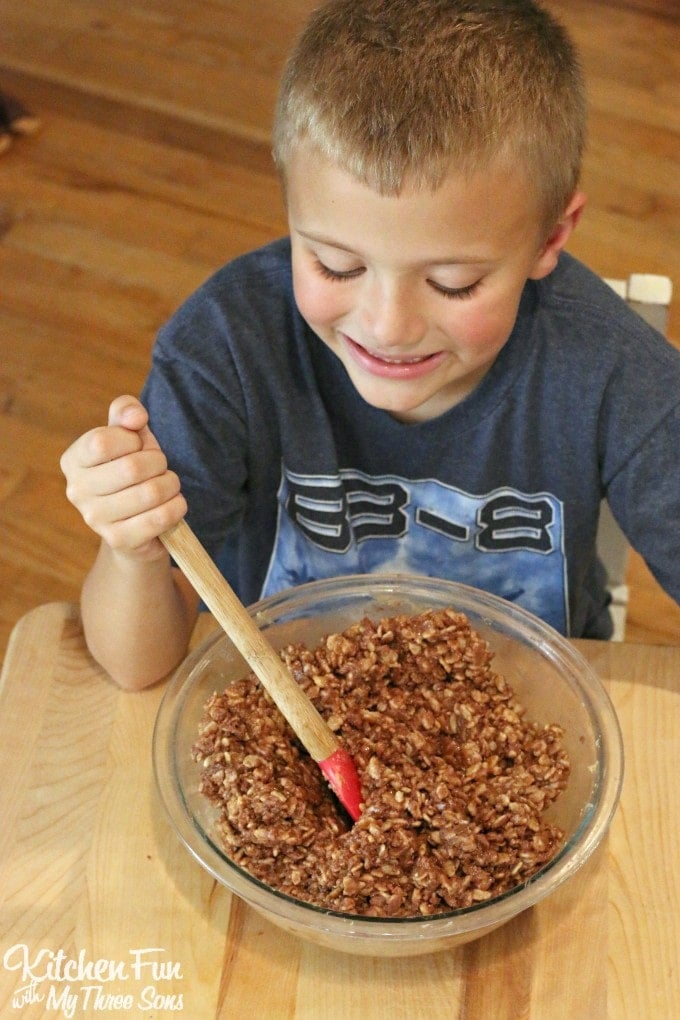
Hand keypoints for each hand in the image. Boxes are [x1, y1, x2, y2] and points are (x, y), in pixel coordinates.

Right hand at [60, 396, 186, 559]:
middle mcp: (77, 491)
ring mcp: (95, 519)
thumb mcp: (129, 435)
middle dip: (159, 463)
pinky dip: (176, 507)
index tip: (137, 447)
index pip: (103, 441)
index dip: (132, 440)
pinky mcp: (119, 540)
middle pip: (132, 468)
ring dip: (171, 485)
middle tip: (160, 468)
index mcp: (73, 460)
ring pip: (151, 493)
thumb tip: (135, 417)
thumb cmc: (132, 471)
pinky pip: (160, 518)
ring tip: (168, 486)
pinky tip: (173, 505)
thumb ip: (126, 412)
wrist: (137, 525)